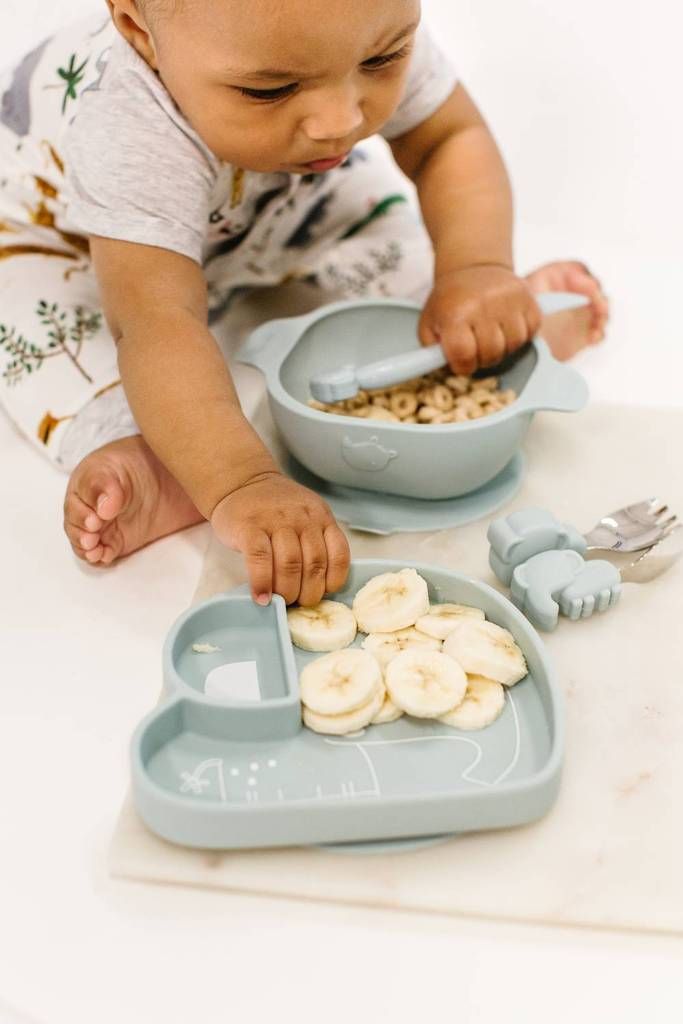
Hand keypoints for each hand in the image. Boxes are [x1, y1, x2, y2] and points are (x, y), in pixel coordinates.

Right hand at [211, 470, 350, 606]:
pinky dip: (262, 583)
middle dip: (308, 593)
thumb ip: (315, 541)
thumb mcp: (306, 515)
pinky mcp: (249, 527)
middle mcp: (302, 517)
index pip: (339, 555)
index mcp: (321, 516)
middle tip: (298, 602)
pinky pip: (260, 560)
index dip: (332, 581)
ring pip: (290, 565)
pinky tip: (261, 597)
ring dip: (287, 591)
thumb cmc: (275, 507)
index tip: (321, 593)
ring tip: (281, 601)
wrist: (241, 481)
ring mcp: (275, 520)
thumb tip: (318, 586)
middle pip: (314, 565)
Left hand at [418, 264, 541, 374]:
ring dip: (503, 348)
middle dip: (483, 358)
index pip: (464, 355)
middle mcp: (483, 305)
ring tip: (492, 337)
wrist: (473, 266)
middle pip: (491, 354)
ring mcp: (509, 300)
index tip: (461, 361)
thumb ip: (432, 351)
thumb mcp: (429, 324)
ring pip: (514, 344)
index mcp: (455, 314)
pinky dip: (520, 335)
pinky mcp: (528, 298)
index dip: (462, 365)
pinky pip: (531, 331)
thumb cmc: (450, 301)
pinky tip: (507, 327)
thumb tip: (447, 370)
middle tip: (476, 348)